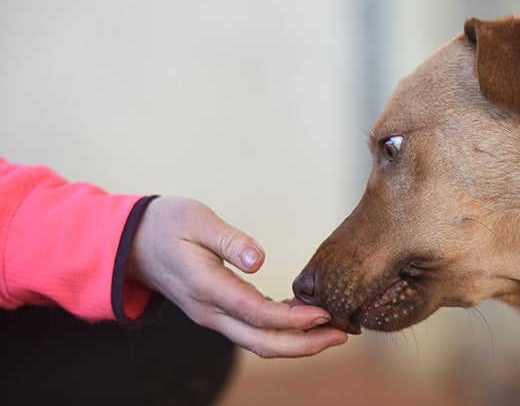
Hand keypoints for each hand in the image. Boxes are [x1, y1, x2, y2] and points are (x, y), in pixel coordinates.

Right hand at [127, 196, 347, 357]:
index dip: (292, 319)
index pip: (255, 313)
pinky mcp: (217, 311)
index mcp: (205, 287)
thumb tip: (260, 259)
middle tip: (341, 335)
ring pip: (258, 341)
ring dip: (296, 341)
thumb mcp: (196, 219)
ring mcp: (212, 315)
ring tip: (332, 331)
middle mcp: (209, 310)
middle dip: (304, 344)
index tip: (324, 314)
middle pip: (262, 341)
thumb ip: (229, 240)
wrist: (132, 242)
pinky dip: (281, 329)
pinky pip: (252, 329)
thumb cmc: (166, 225)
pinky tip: (304, 317)